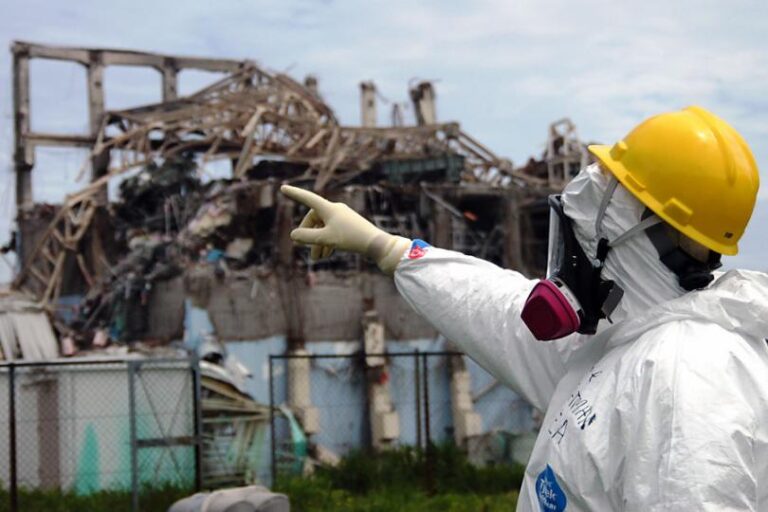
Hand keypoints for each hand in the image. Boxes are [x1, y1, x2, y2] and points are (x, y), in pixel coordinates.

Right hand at [280, 185, 410, 274]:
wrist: (376, 244)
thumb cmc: (350, 238)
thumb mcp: (325, 239)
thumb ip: (307, 237)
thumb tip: (293, 235)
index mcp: (328, 208)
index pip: (307, 198)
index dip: (294, 194)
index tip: (283, 188)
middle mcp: (335, 209)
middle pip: (314, 219)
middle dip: (309, 235)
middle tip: (306, 249)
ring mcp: (343, 217)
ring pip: (324, 228)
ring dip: (318, 242)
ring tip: (317, 258)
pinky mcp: (349, 225)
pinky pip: (333, 231)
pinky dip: (327, 242)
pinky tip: (327, 254)